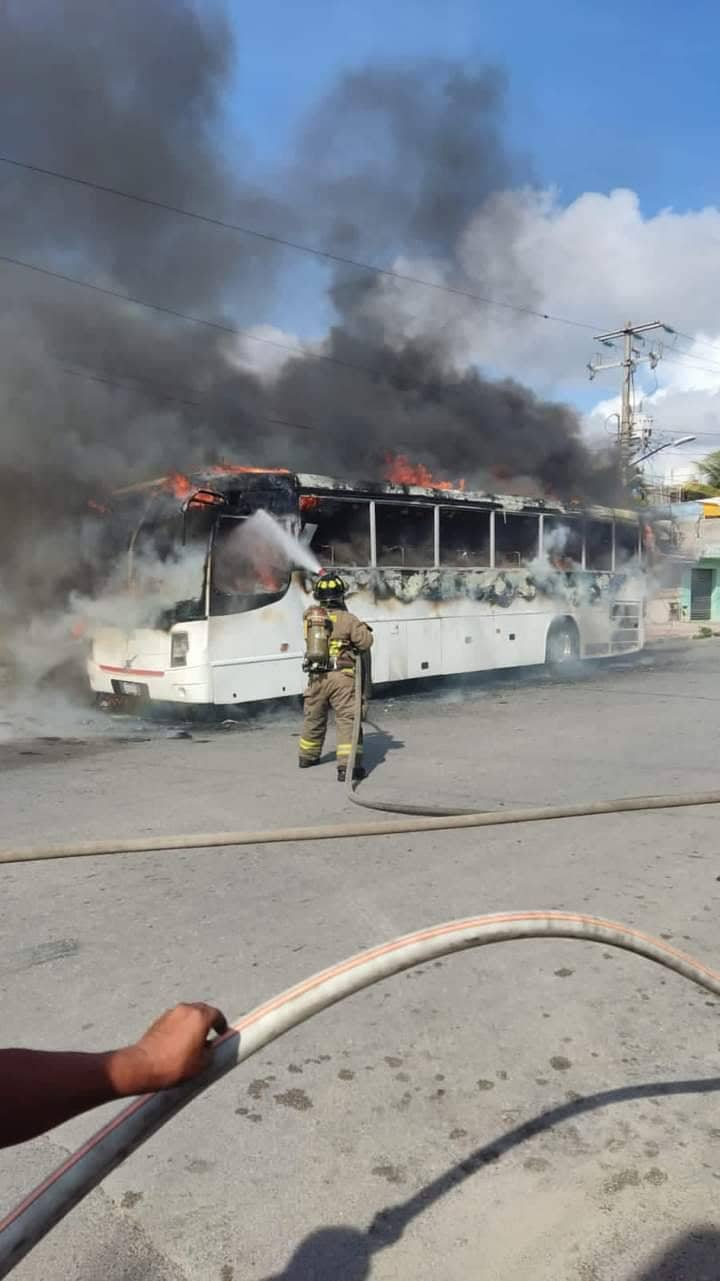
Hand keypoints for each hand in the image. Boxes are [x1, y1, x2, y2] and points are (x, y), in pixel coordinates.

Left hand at [109, 1003, 227, 1094]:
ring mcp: (170, 1014)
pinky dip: (180, 1027)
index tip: (222, 1033)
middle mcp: (185, 1010)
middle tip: (210, 1035)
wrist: (144, 1066)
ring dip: (193, 1023)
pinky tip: (179, 1043)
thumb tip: (209, 1049)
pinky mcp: (159, 1020)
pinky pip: (175, 1020)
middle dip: (208, 1021)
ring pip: (187, 1014)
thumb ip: (211, 1052)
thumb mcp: (202, 1064)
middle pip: (202, 1010)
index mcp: (199, 1017)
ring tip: (193, 1040)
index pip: (217, 1014)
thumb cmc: (174, 1065)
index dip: (222, 1024)